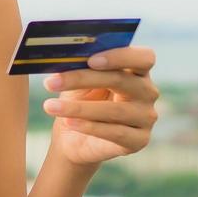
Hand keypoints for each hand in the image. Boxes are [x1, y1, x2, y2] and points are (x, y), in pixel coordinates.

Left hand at [41, 46, 159, 166]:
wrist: (74, 138)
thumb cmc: (79, 101)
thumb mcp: (77, 82)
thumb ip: (80, 68)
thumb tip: (68, 56)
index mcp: (136, 71)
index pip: (143, 57)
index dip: (120, 56)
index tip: (91, 60)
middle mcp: (147, 92)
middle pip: (122, 80)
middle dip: (83, 79)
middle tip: (50, 82)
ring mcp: (146, 117)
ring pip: (114, 110)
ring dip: (78, 108)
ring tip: (50, 107)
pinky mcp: (139, 140)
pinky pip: (115, 132)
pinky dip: (89, 126)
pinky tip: (69, 122)